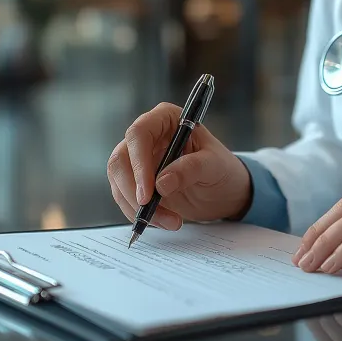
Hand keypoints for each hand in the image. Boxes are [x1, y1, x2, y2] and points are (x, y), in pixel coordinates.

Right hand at [107, 103, 251, 229]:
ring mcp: (138, 159)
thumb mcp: (214, 166)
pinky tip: (163, 221)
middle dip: (132, 190)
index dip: (139, 163)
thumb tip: (161, 184)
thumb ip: (191, 169)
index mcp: (166, 119)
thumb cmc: (221, 169)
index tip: (148, 193)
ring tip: (171, 221)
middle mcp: (147, 136)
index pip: (139, 134)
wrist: (222, 190)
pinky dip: (138, 214)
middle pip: (121, 159)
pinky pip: (124, 197)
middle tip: (150, 212)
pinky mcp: (135, 182)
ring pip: (119, 182)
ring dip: (137, 207)